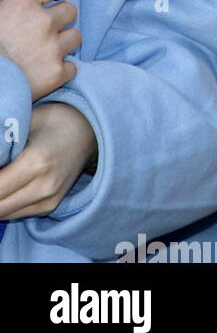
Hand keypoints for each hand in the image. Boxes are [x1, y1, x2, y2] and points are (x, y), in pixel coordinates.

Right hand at [0, 0, 80, 100]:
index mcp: (24, 3)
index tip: (49, 3)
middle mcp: (43, 22)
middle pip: (70, 11)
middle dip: (58, 20)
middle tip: (39, 34)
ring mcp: (52, 48)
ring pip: (75, 37)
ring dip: (62, 44)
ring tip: (40, 53)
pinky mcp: (57, 73)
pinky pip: (72, 66)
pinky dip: (60, 70)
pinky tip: (42, 71)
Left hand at [0, 101, 96, 218]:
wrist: (91, 130)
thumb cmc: (55, 119)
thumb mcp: (26, 120)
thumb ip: (2, 142)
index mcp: (37, 162)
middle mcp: (45, 186)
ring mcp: (50, 199)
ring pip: (2, 213)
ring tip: (2, 176)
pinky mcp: (50, 206)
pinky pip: (14, 213)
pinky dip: (3, 202)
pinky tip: (5, 184)